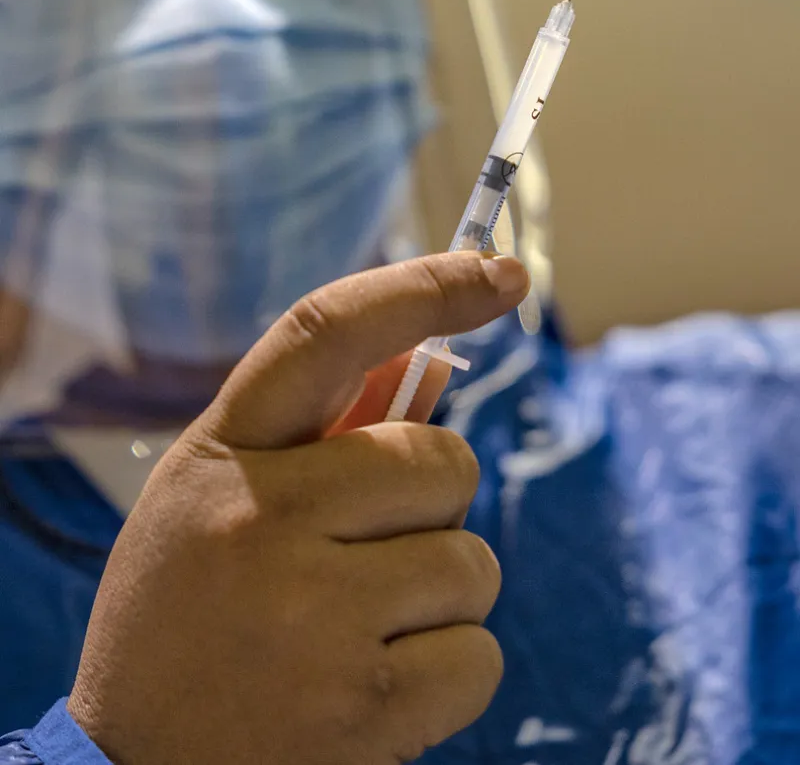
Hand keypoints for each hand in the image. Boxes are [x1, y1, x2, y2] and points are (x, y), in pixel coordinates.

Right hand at [68, 251, 529, 764]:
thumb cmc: (185, 616)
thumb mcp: (211, 501)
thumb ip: (310, 436)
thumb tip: (428, 369)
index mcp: (222, 454)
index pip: (328, 332)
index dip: (423, 287)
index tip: (501, 274)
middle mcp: (263, 520)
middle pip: (442, 461)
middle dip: (435, 504)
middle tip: (373, 551)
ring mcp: (314, 616)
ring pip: (470, 561)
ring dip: (442, 595)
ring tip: (360, 630)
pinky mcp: (363, 708)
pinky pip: (479, 655)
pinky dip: (449, 672)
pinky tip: (375, 688)